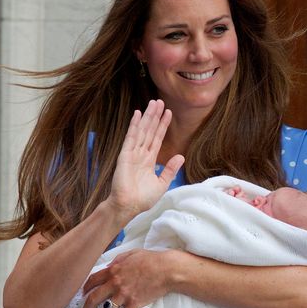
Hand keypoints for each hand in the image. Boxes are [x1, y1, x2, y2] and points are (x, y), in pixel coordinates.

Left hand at [82, 248, 181, 307]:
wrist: (167, 269)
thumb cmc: (151, 259)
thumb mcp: (132, 253)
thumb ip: (118, 260)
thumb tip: (109, 266)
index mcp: (113, 270)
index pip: (93, 281)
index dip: (86, 289)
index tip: (83, 295)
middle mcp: (115, 284)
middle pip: (93, 299)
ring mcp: (124, 295)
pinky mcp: (134, 304)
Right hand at [106, 99, 183, 222]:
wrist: (128, 207)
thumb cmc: (143, 199)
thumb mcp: (162, 183)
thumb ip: (170, 169)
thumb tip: (181, 156)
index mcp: (149, 160)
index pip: (157, 138)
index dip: (162, 125)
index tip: (168, 113)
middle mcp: (141, 154)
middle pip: (150, 130)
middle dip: (155, 116)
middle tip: (160, 101)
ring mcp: (132, 153)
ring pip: (142, 130)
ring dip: (147, 116)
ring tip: (153, 102)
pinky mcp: (125, 155)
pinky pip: (131, 137)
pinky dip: (134, 125)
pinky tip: (138, 113)